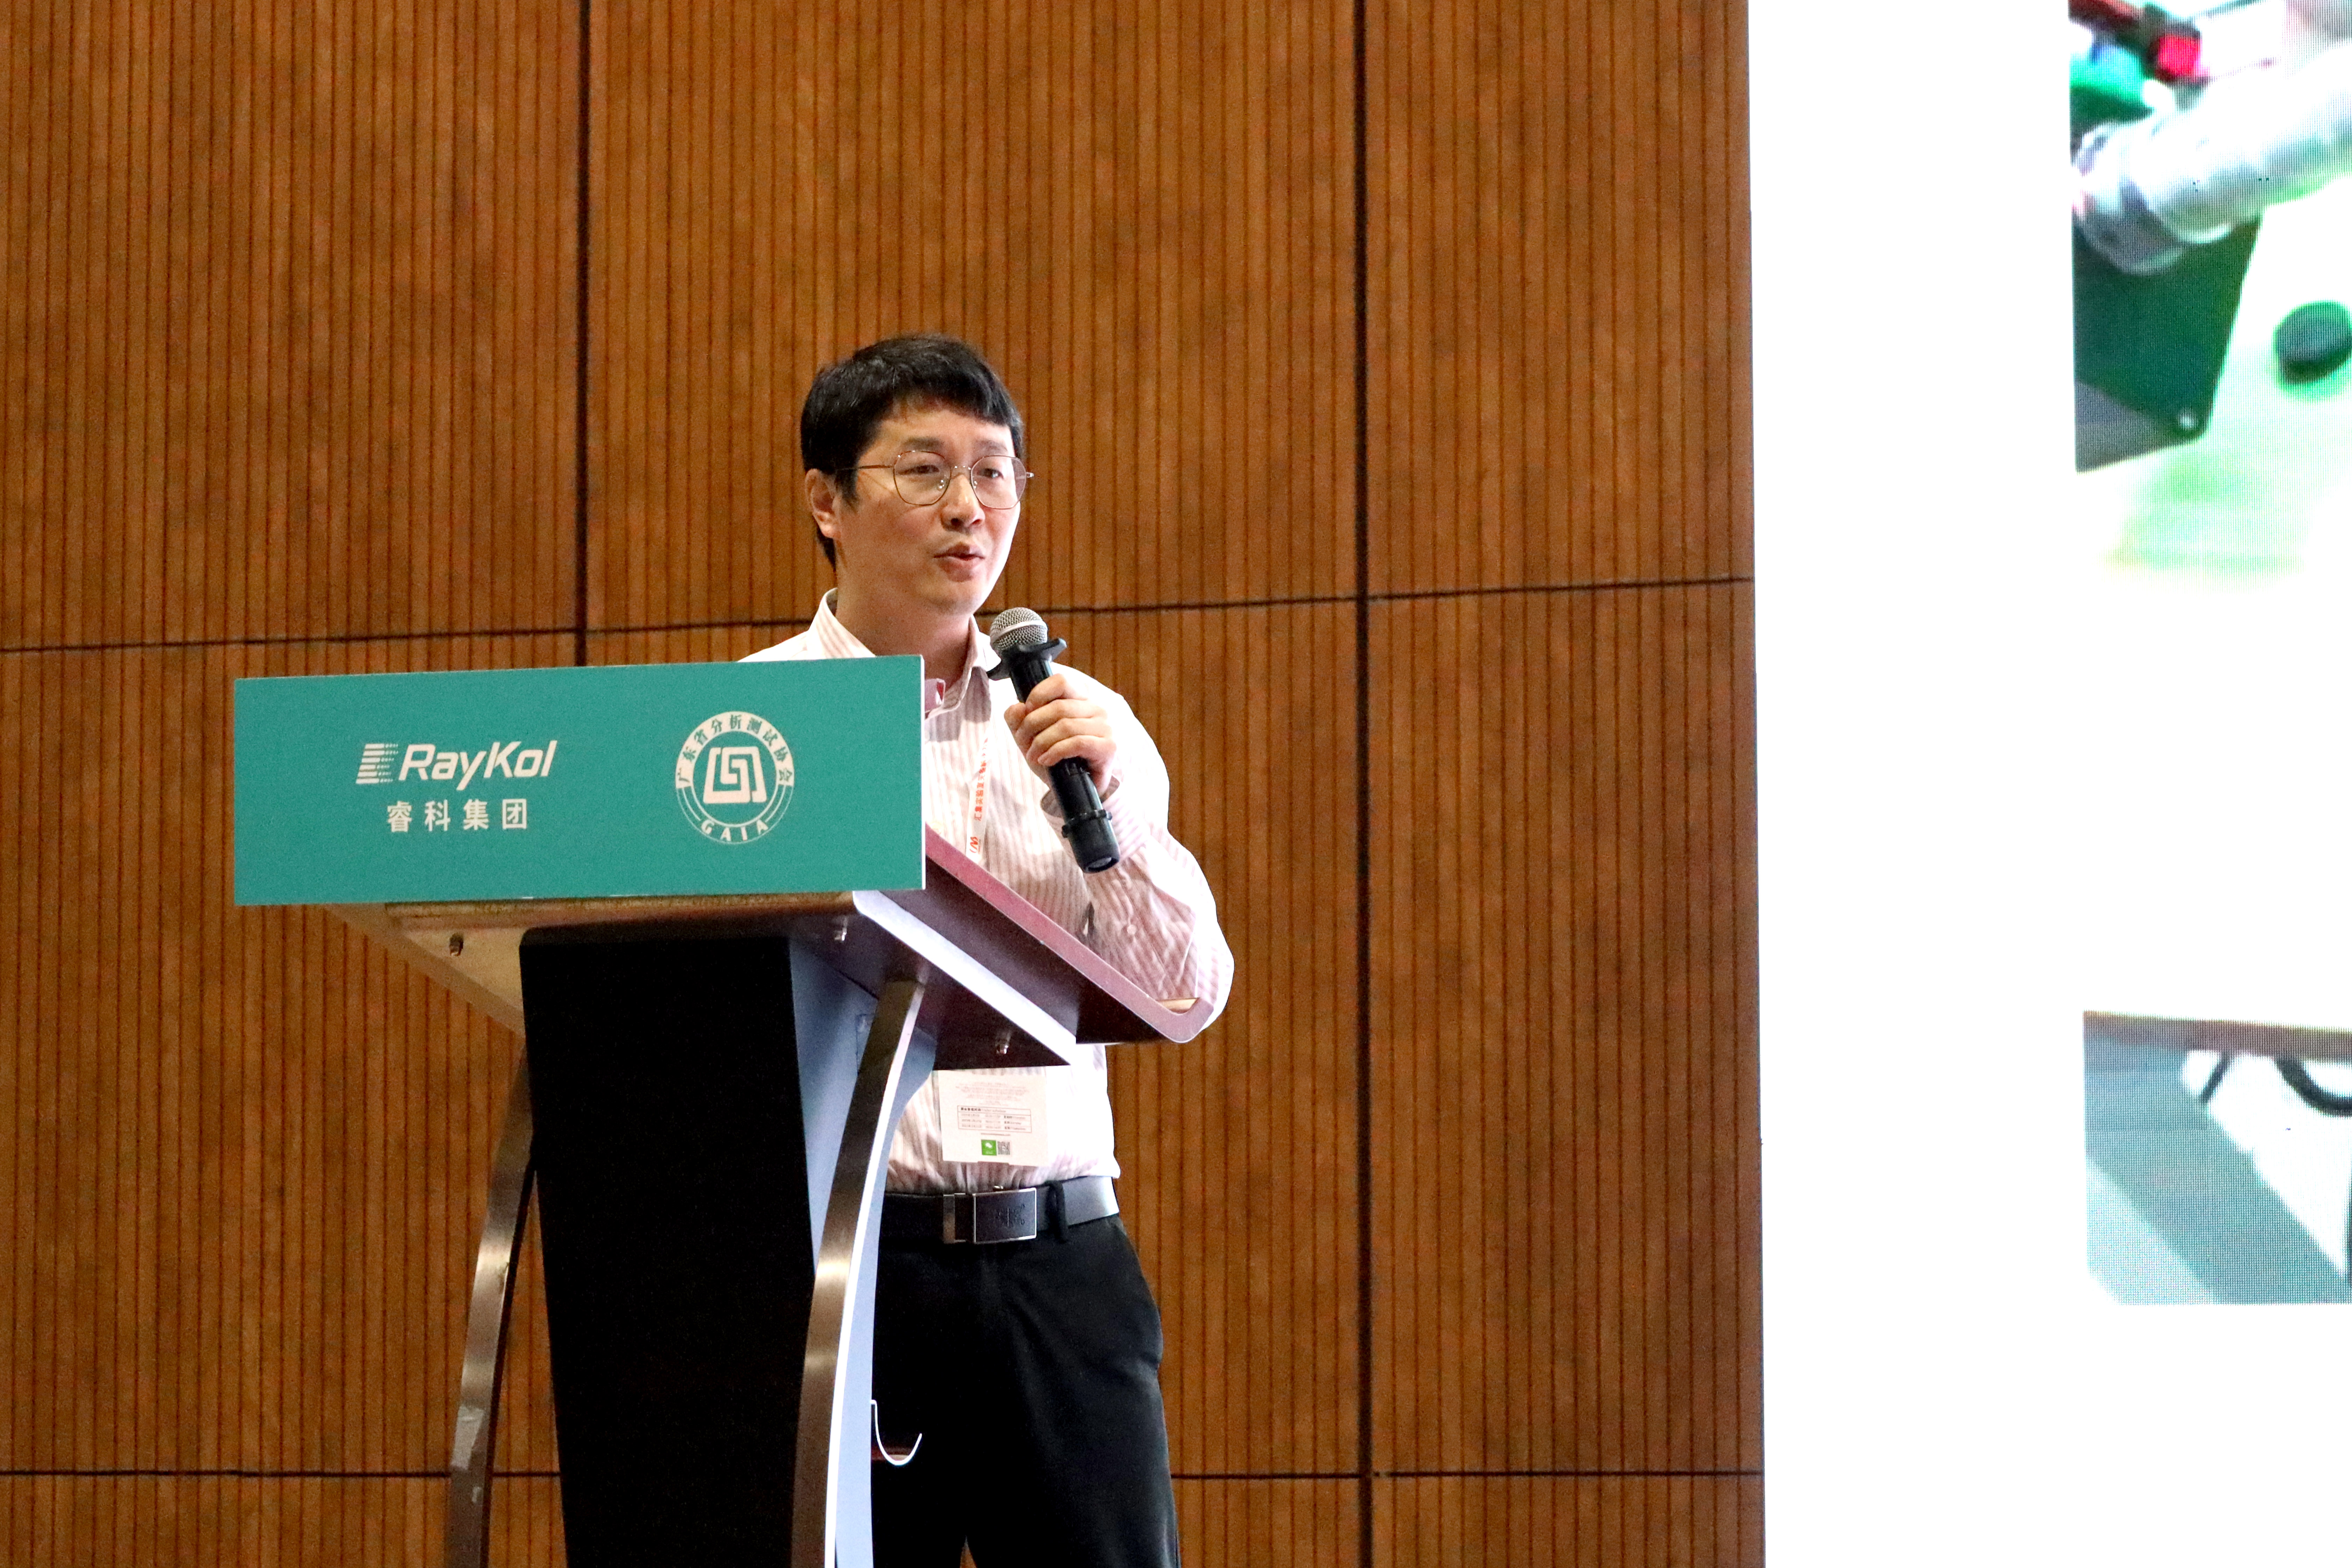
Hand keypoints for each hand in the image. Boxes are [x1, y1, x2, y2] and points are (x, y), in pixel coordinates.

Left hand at [1004, 672, 1117, 792]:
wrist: (1076, 789)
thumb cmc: (1056, 758)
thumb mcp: (1031, 738)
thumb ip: (1019, 720)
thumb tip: (1017, 708)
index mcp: (1080, 699)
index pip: (1061, 682)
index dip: (1039, 694)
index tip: (1027, 711)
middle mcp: (1097, 709)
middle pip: (1058, 707)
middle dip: (1032, 725)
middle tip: (1023, 742)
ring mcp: (1105, 727)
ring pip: (1066, 725)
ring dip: (1041, 742)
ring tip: (1033, 755)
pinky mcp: (1108, 747)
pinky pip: (1077, 743)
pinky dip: (1056, 752)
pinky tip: (1046, 760)